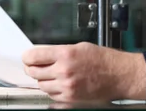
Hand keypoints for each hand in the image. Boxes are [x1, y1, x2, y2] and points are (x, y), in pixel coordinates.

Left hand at [22, 42, 145, 102]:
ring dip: (43, 80)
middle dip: (32, 68)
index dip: (27, 57)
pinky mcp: (70, 99)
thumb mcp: (79, 47)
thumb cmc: (103, 60)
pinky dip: (52, 90)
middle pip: (34, 72)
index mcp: (66, 54)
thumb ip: (59, 51)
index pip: (35, 56)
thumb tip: (43, 55)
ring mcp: (66, 86)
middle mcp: (64, 71)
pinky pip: (52, 95)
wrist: (118, 75)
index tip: (26, 57)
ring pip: (42, 85)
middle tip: (34, 66)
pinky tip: (59, 84)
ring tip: (51, 75)